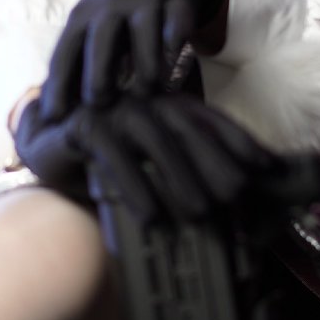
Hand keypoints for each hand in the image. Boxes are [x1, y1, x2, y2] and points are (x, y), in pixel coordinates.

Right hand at [14, 90, 275, 223]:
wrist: (53, 149)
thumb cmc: (118, 162)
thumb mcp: (161, 164)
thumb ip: (199, 169)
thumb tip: (252, 177)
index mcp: (170, 104)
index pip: (212, 119)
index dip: (240, 140)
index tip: (266, 167)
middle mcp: (146, 101)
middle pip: (188, 128)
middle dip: (216, 162)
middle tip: (237, 198)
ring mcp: (115, 110)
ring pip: (155, 142)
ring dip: (179, 179)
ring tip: (200, 215)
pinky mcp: (85, 126)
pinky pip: (113, 156)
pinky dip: (134, 188)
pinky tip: (150, 219)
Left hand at [40, 0, 228, 120]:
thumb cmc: (116, 12)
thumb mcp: (89, 28)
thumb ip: (74, 64)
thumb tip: (47, 116)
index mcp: (83, 17)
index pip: (65, 52)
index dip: (58, 85)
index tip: (54, 118)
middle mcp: (111, 6)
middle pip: (101, 41)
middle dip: (99, 76)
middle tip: (101, 106)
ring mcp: (146, 0)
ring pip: (144, 33)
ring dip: (145, 67)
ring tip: (146, 94)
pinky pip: (178, 21)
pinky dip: (176, 42)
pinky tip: (175, 66)